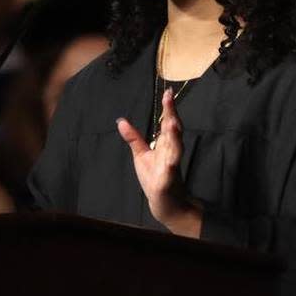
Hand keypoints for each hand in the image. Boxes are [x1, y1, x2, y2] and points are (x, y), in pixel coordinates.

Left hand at [117, 89, 201, 237]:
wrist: (165, 204)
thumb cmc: (155, 177)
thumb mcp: (141, 155)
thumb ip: (134, 138)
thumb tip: (121, 121)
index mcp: (165, 144)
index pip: (167, 122)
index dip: (168, 108)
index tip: (167, 92)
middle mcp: (171, 151)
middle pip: (173, 130)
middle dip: (171, 115)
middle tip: (169, 98)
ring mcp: (171, 165)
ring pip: (175, 148)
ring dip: (174, 136)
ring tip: (172, 123)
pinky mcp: (168, 179)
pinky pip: (170, 170)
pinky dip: (171, 163)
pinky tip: (171, 160)